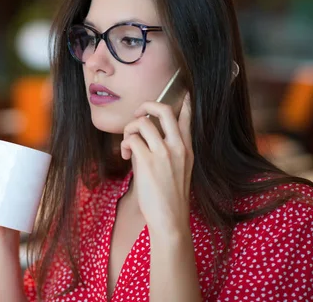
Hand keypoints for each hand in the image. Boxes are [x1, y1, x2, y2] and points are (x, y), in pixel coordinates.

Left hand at [120, 94, 193, 232]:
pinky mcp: (147, 161)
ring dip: (130, 129)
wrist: (170, 219)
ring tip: (129, 145)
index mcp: (186, 148)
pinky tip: (126, 155)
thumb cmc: (170, 197)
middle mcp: (177, 146)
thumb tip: (146, 137)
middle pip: (164, 109)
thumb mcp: (178, 170)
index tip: (183, 92)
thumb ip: (167, 150)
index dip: (184, 102)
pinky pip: (131, 139)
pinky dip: (125, 144)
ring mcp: (163, 153)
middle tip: (138, 115)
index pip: (187, 117)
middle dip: (146, 105)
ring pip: (143, 122)